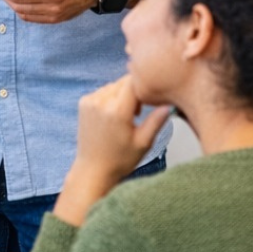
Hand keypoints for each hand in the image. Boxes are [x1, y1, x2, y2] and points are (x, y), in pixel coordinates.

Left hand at [53, 76, 172, 226]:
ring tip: (125, 116)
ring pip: (113, 86)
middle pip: (123, 82)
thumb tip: (169, 104)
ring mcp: (89, 101)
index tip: (149, 100)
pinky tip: (113, 115)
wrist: (93, 169)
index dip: (144, 88)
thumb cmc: (120, 160)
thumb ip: (156, 121)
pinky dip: (110, 98)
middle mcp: (100, 102)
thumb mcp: (143, 143)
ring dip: (122, 94)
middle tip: (138, 113)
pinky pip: (102, 91)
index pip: (133, 82)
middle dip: (134, 92)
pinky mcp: (83, 102)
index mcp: (117, 111)